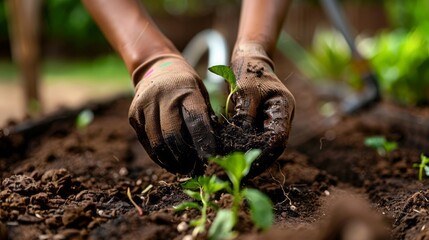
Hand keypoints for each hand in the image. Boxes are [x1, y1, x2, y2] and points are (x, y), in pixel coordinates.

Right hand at [129, 55, 215, 174]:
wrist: (157, 68)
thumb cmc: (186, 85)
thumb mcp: (200, 92)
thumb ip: (205, 116)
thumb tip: (214, 147)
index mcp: (186, 90)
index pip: (196, 120)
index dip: (203, 142)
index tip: (209, 158)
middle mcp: (163, 96)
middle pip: (173, 134)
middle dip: (185, 156)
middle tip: (194, 169)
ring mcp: (145, 105)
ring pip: (157, 142)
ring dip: (171, 160)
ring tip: (183, 170)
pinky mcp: (133, 114)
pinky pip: (147, 142)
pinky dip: (158, 156)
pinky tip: (169, 163)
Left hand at [230, 44, 294, 175]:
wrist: (249, 57)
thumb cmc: (249, 70)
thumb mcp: (245, 91)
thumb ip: (245, 115)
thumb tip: (239, 141)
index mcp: (283, 109)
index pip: (278, 140)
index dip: (264, 155)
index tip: (246, 166)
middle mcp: (280, 117)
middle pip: (271, 146)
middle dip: (255, 160)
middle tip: (234, 172)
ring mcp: (270, 119)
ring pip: (262, 144)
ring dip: (247, 155)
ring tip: (228, 167)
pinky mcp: (259, 120)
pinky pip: (253, 137)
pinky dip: (241, 146)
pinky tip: (227, 154)